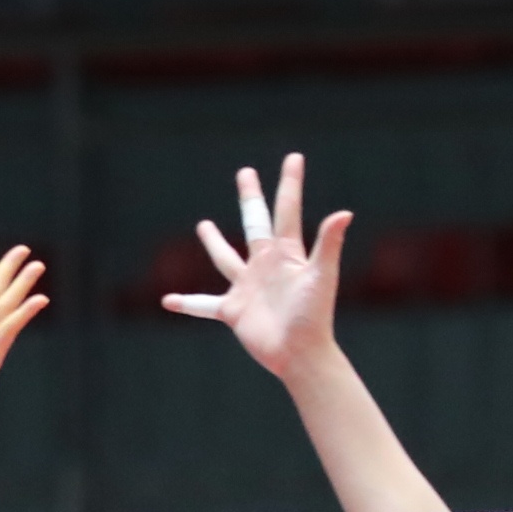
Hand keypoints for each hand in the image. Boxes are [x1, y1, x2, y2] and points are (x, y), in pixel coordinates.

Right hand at [162, 153, 353, 382]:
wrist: (300, 353)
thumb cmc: (314, 316)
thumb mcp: (322, 276)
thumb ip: (329, 244)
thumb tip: (344, 213)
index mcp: (287, 254)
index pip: (287, 210)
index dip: (290, 184)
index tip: (294, 158)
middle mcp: (266, 265)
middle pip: (255, 223)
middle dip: (250, 198)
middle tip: (245, 173)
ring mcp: (247, 286)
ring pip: (226, 258)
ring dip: (214, 242)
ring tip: (203, 225)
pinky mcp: (233, 310)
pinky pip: (204, 305)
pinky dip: (187, 303)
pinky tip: (168, 301)